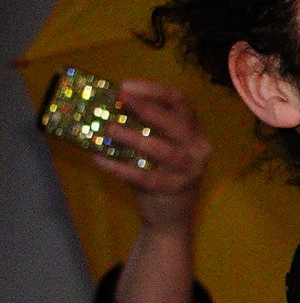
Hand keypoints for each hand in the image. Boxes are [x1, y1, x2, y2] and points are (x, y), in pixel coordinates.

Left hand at [100, 82, 208, 302]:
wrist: (171, 217)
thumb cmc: (158, 174)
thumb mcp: (155, 146)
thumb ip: (140, 128)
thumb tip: (105, 106)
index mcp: (194, 131)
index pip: (180, 102)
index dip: (153, 90)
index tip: (125, 85)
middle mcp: (198, 148)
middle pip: (176, 123)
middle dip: (146, 107)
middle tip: (118, 98)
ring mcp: (190, 170)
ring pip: (164, 150)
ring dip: (134, 137)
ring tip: (108, 128)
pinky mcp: (175, 190)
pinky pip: (146, 177)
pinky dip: (120, 168)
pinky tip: (99, 160)